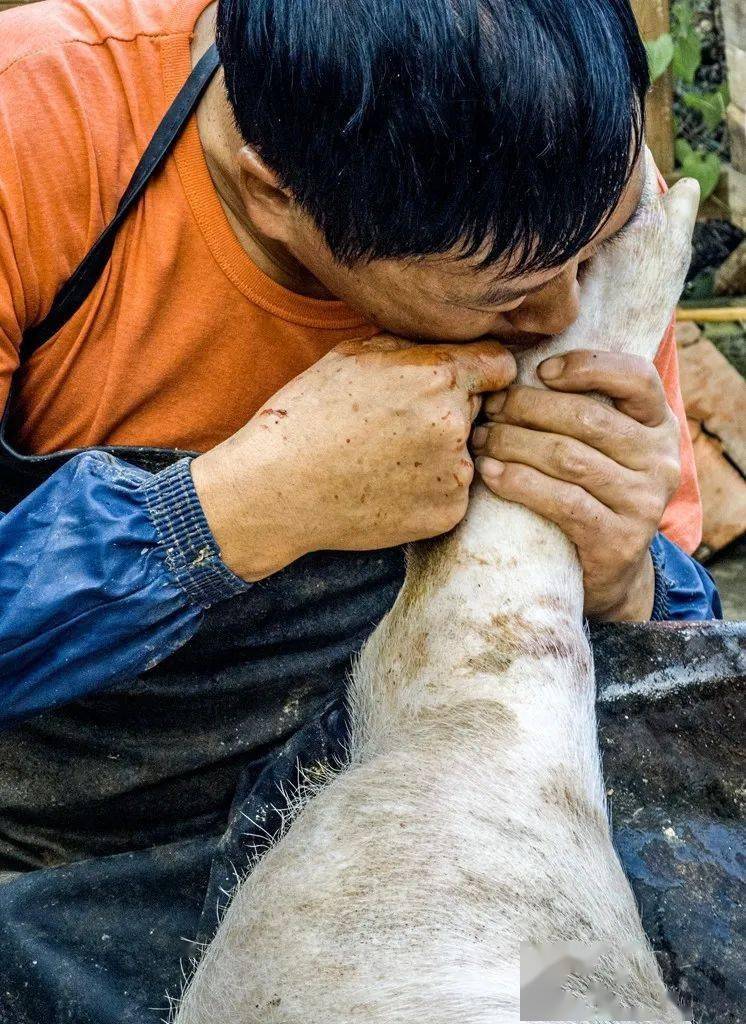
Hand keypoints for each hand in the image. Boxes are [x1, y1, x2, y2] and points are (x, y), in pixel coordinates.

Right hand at [192, 336, 515, 580]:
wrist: (278, 489)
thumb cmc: (307, 416)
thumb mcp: (353, 355)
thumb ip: (413, 348)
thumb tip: (449, 345)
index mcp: (437, 377)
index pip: (499, 364)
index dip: (480, 370)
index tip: (465, 381)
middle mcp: (455, 424)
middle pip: (478, 408)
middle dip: (451, 410)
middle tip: (397, 426)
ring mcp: (455, 474)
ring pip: (465, 452)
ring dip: (439, 452)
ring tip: (386, 459)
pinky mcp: (448, 513)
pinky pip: (452, 491)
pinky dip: (429, 489)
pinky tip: (388, 486)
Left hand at [472, 349, 681, 620]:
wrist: (610, 571)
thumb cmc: (591, 492)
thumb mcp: (601, 446)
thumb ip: (581, 407)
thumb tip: (513, 368)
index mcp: (658, 425)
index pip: (637, 377)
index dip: (587, 366)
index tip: (540, 371)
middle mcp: (659, 460)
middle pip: (587, 418)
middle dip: (527, 407)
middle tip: (489, 408)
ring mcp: (643, 502)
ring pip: (568, 458)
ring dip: (514, 443)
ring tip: (481, 440)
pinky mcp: (619, 540)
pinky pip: (563, 501)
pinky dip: (520, 482)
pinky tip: (490, 473)